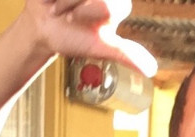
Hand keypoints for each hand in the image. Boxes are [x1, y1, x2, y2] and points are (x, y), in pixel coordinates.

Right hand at [23, 0, 156, 75]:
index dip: (89, 13)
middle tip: (69, 16)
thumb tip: (151, 70)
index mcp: (118, 5)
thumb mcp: (101, 48)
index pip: (108, 5)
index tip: (78, 21)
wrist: (43, 28)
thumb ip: (126, 54)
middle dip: (73, 6)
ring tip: (59, 7)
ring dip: (61, 0)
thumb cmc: (74, 37)